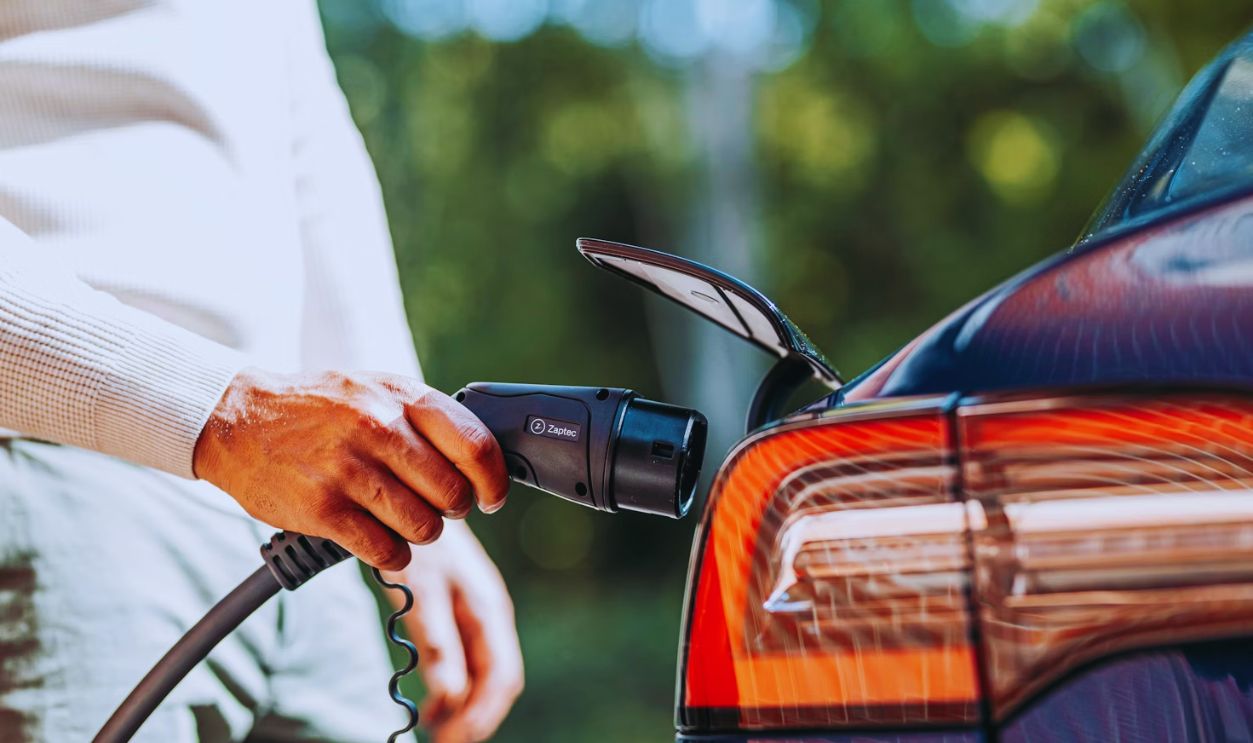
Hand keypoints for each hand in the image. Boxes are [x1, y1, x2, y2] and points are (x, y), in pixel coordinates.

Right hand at [193, 367, 509, 569]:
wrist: (238, 419)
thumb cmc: (321, 410)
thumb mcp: (377, 390)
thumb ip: (427, 419)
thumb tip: (484, 462)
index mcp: (401, 396)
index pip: (475, 446)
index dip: (493, 482)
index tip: (491, 497)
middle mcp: (378, 428)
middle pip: (453, 495)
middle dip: (450, 511)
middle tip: (430, 506)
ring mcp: (349, 470)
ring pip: (424, 528)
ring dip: (419, 533)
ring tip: (397, 519)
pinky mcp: (322, 510)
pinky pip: (387, 551)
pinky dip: (392, 554)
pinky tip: (378, 539)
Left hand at [382, 521, 523, 742]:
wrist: (413, 491)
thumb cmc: (417, 538)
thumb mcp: (424, 592)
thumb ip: (439, 644)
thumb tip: (450, 696)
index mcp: (489, 611)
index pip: (500, 679)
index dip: (479, 716)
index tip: (450, 739)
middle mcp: (490, 613)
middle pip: (497, 681)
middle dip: (475, 717)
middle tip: (442, 741)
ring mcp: (479, 610)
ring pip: (483, 671)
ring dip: (465, 704)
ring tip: (435, 726)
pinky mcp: (461, 607)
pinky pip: (469, 657)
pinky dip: (455, 684)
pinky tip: (434, 695)